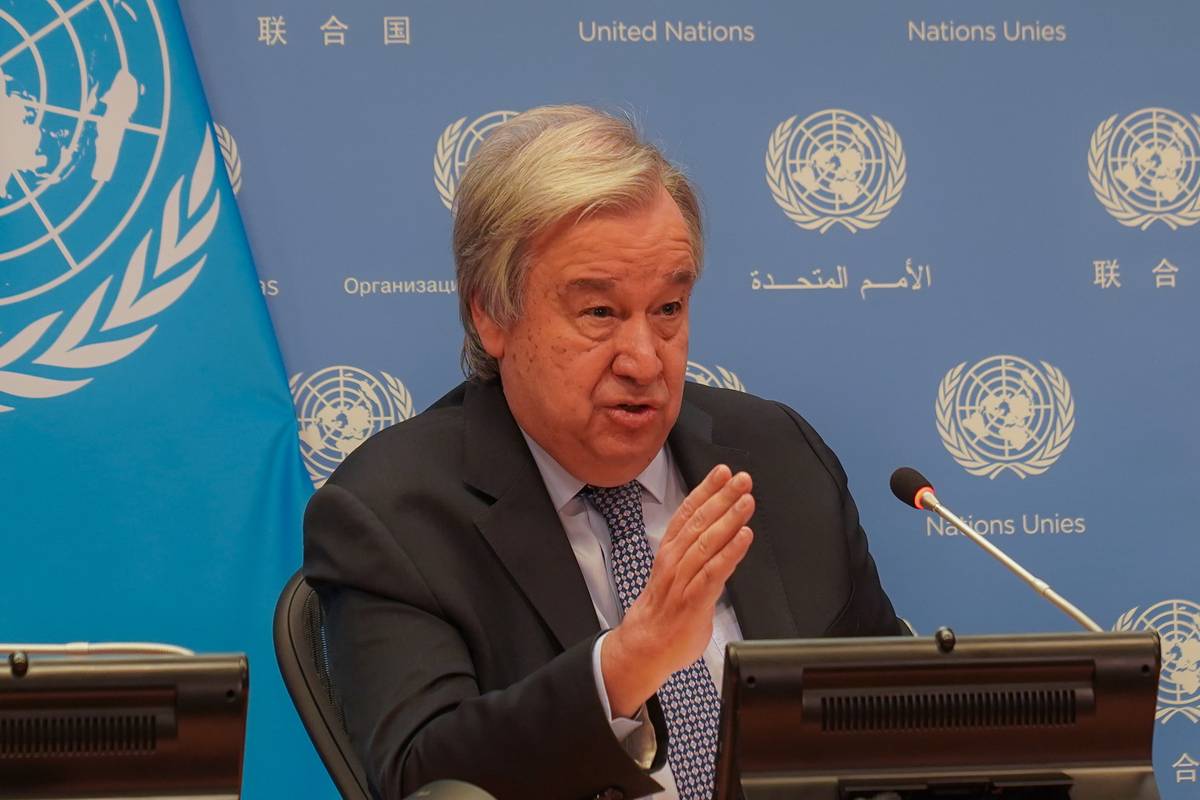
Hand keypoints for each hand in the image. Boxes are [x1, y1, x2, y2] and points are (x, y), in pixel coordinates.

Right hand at [600, 464, 753, 717]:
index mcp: (670, 552)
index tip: (721, 473)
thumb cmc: (662, 614)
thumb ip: (695, 557)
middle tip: (741, 479)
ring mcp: (683, 579)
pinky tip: (743, 537)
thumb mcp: (674, 576)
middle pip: (700, 522)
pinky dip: (730, 552)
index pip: (687, 514)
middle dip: (722, 497)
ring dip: (729, 519)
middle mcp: (675, 561)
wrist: (644, 649)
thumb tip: (717, 542)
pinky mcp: (694, 600)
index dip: (705, 490)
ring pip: (707, 542)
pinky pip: (714, 572)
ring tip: (746, 501)